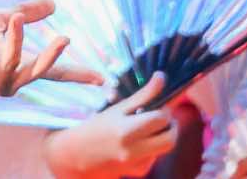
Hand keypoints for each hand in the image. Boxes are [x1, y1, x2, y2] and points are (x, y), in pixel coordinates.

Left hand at [0, 0, 103, 96]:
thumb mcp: (0, 20)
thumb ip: (26, 13)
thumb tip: (54, 3)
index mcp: (18, 67)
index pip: (53, 73)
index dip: (76, 75)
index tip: (101, 78)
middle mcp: (8, 81)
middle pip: (38, 73)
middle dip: (51, 57)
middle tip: (64, 38)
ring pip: (11, 64)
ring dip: (15, 40)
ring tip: (17, 17)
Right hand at [45, 74, 178, 178]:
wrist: (76, 155)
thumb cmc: (94, 127)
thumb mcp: (116, 108)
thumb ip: (142, 95)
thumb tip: (162, 77)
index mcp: (126, 130)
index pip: (161, 118)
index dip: (165, 109)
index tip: (159, 104)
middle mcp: (133, 150)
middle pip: (170, 138)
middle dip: (170, 125)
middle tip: (160, 116)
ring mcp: (136, 164)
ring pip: (165, 148)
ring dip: (162, 136)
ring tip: (148, 127)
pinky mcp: (138, 171)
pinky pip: (155, 158)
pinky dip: (152, 148)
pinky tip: (138, 142)